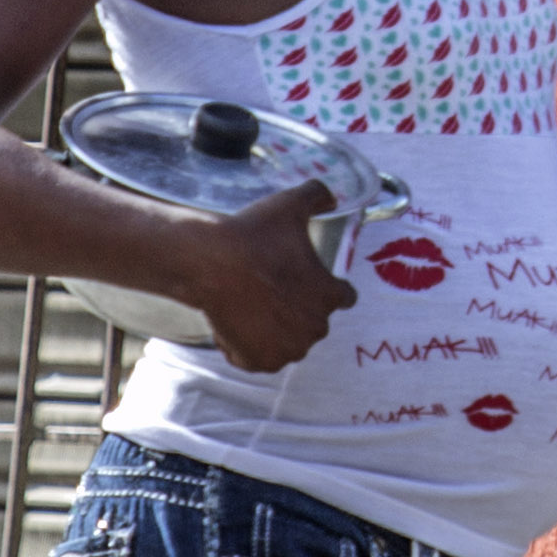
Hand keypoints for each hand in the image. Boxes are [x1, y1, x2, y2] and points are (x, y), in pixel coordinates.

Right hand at [166, 179, 360, 373]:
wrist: (212, 263)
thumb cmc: (253, 237)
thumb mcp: (290, 205)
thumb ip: (317, 195)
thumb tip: (330, 195)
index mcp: (331, 295)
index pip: (344, 296)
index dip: (327, 287)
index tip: (306, 280)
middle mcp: (316, 328)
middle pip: (312, 321)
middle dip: (296, 309)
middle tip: (269, 290)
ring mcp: (288, 349)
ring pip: (286, 341)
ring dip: (273, 329)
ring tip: (250, 305)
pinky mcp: (261, 362)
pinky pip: (259, 358)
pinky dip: (248, 347)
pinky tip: (235, 323)